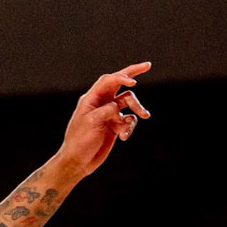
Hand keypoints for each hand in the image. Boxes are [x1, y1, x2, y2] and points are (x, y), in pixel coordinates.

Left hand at [57, 63, 150, 178]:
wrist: (78, 161)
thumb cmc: (79, 141)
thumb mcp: (91, 122)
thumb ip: (106, 110)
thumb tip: (118, 105)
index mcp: (91, 98)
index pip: (108, 81)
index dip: (122, 77)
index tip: (134, 82)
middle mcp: (101, 102)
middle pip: (119, 83)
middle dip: (133, 74)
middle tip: (148, 65)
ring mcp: (109, 113)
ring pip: (129, 102)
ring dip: (138, 108)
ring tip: (144, 116)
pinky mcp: (115, 125)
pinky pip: (129, 120)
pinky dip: (130, 127)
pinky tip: (124, 137)